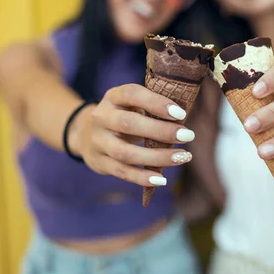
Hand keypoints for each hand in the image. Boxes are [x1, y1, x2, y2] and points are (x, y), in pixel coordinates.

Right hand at [70, 84, 195, 186]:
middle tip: (188, 136)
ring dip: (157, 157)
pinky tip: (162, 179)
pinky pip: (122, 172)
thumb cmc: (123, 115)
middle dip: (161, 131)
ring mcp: (98, 141)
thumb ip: (152, 107)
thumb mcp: (131, 104)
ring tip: (182, 157)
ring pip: (126, 153)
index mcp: (112, 97)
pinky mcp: (100, 162)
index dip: (156, 103)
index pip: (132, 94)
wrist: (86, 134)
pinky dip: (142, 178)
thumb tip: (183, 119)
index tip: (181, 114)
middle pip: (129, 124)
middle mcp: (101, 117)